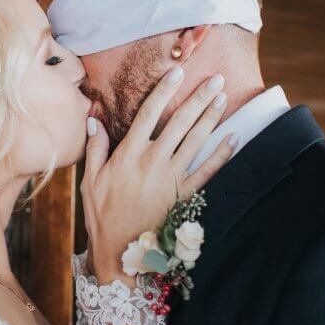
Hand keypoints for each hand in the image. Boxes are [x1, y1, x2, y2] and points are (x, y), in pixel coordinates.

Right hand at [82, 69, 234, 282]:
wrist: (120, 253)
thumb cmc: (102, 216)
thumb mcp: (91, 181)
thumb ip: (95, 149)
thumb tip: (93, 120)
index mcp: (128, 153)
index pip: (148, 112)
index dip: (164, 89)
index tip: (177, 71)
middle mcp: (152, 160)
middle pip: (179, 121)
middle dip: (199, 97)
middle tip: (216, 78)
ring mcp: (170, 178)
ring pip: (196, 141)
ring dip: (211, 117)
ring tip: (222, 98)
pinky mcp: (184, 196)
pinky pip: (207, 171)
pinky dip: (222, 154)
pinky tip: (233, 137)